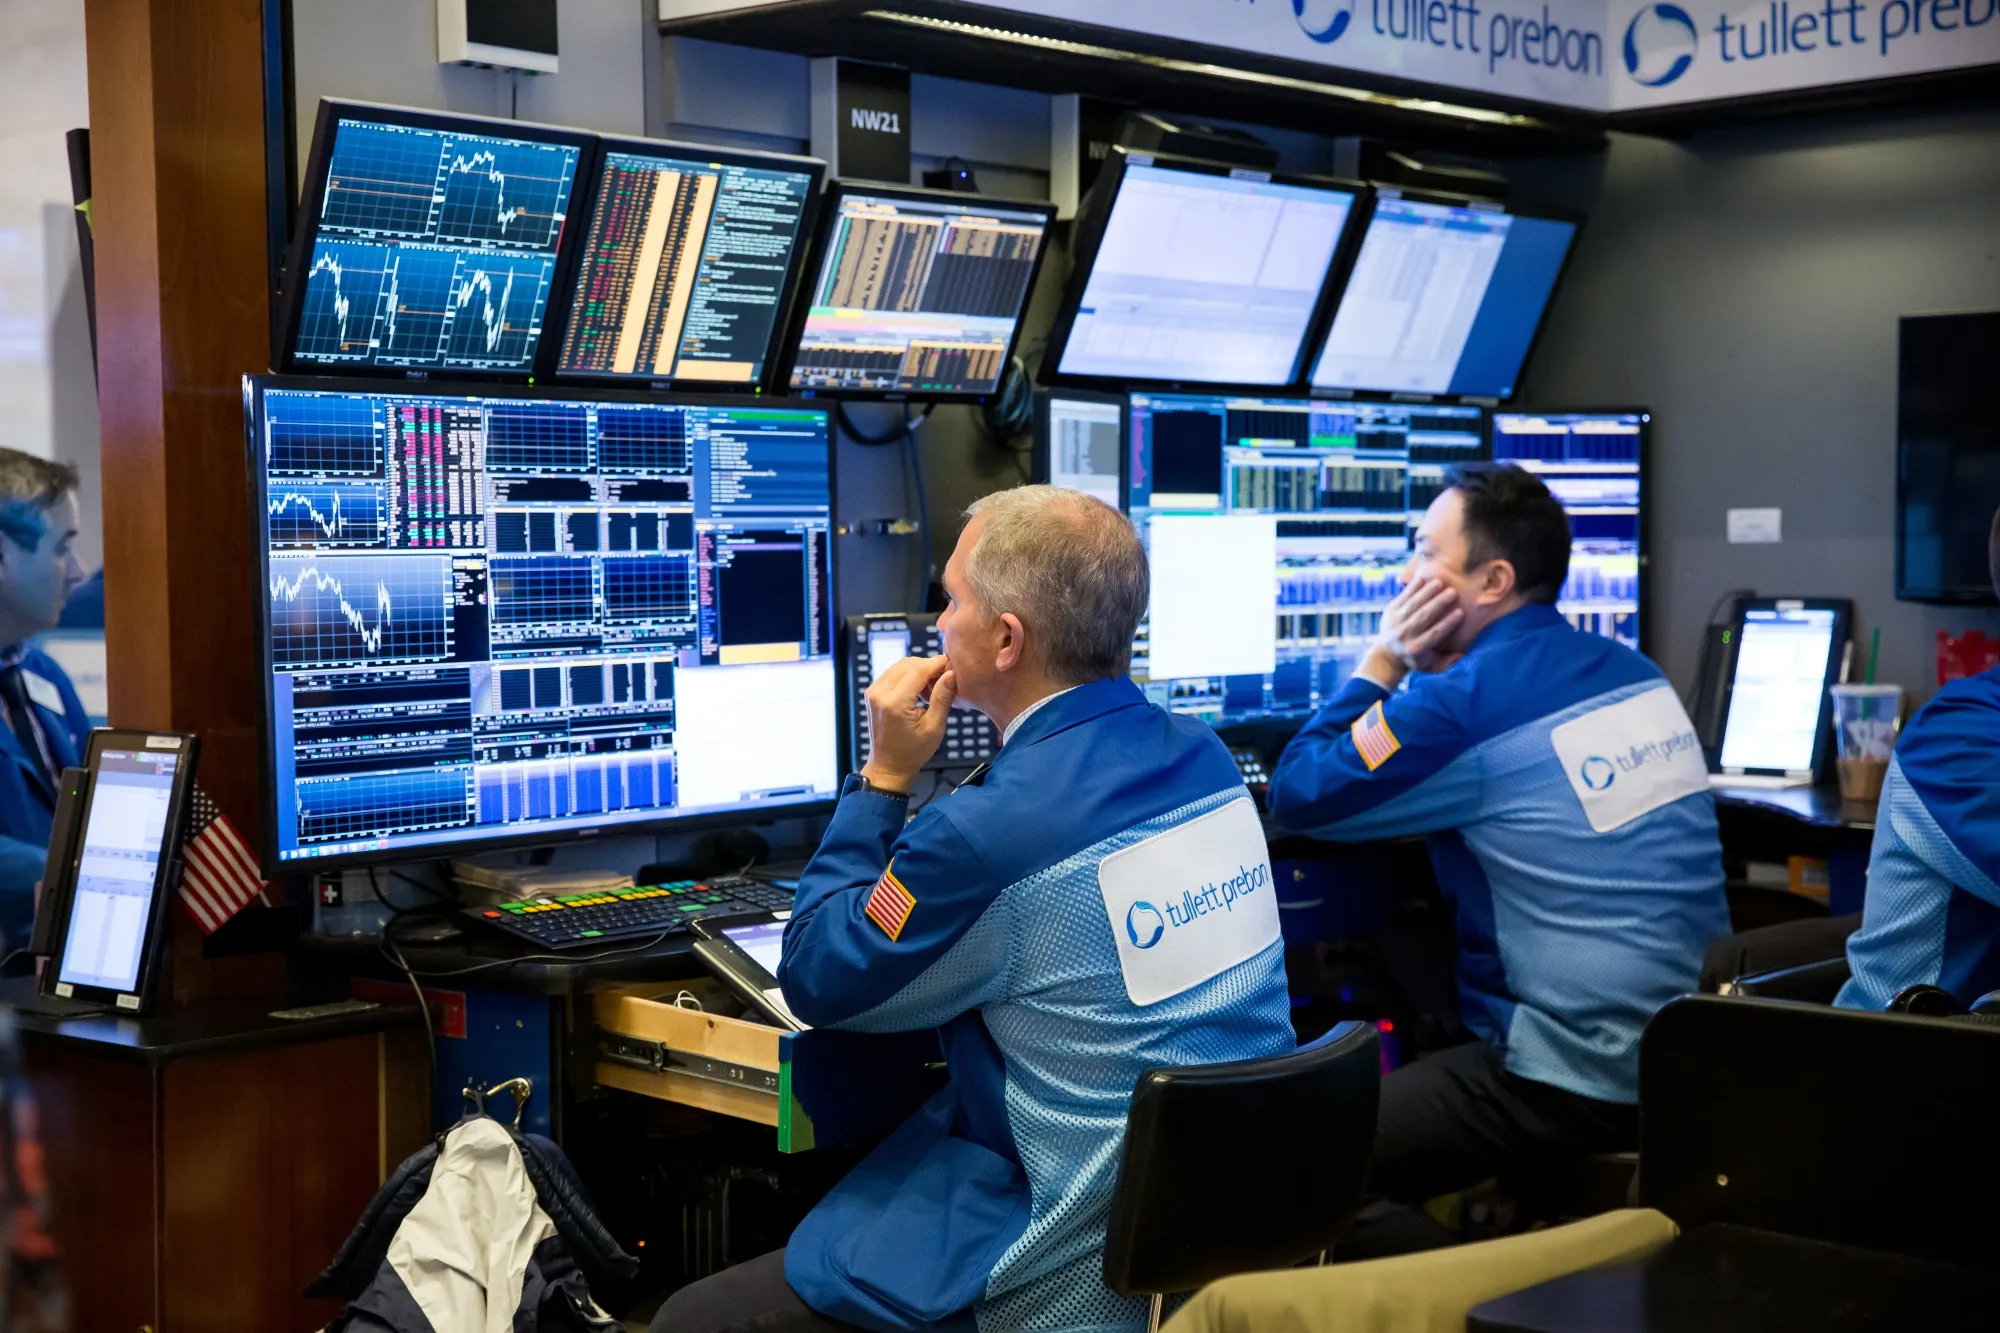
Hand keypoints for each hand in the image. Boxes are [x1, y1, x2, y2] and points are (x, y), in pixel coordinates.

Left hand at [859, 655, 957, 793]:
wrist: (888, 766)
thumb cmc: (912, 752)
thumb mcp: (934, 728)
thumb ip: (943, 698)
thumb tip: (951, 673)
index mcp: (895, 702)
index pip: (919, 669)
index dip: (938, 663)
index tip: (953, 665)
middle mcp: (880, 693)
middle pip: (909, 663)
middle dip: (929, 666)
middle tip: (945, 680)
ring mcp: (873, 692)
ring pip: (901, 666)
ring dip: (919, 670)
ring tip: (933, 688)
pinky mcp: (872, 693)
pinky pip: (893, 673)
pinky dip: (908, 676)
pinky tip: (919, 691)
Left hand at [1360, 578, 1463, 685]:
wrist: (1387, 655)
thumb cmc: (1416, 660)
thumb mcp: (1431, 667)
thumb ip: (1447, 662)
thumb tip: (1461, 654)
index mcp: (1417, 648)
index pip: (1435, 633)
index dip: (1447, 623)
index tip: (1460, 612)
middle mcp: (1405, 635)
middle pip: (1424, 617)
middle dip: (1438, 604)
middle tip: (1453, 592)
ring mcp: (1396, 622)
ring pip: (1413, 605)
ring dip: (1426, 593)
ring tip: (1440, 582)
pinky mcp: (1390, 612)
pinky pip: (1402, 598)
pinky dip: (1411, 588)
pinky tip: (1422, 579)